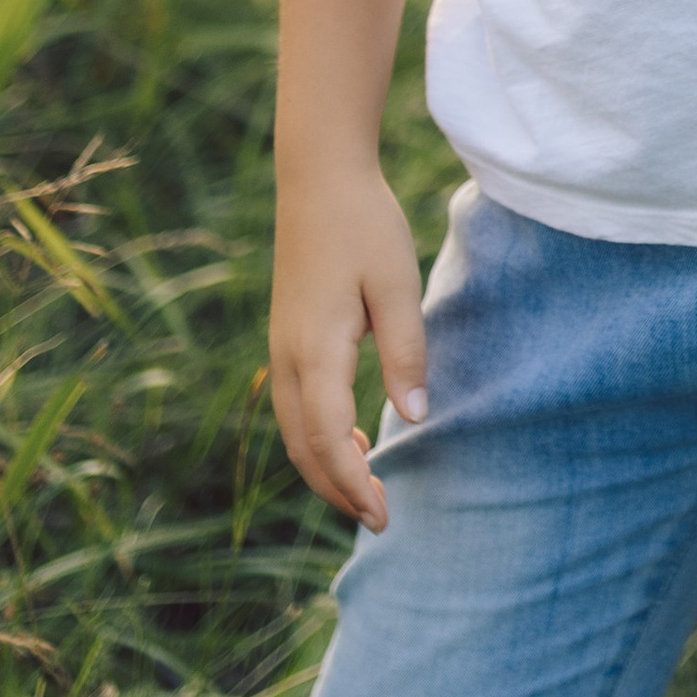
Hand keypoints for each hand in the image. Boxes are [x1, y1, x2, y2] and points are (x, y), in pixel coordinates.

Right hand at [268, 164, 428, 525]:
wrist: (318, 178)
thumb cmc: (365, 226)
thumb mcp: (398, 285)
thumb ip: (406, 353)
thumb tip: (414, 418)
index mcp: (316, 348)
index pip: (326, 437)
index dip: (352, 483)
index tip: (383, 515)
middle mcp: (288, 356)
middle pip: (302, 446)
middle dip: (338, 489)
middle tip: (381, 519)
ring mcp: (282, 348)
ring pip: (293, 430)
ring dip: (326, 467)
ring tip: (367, 492)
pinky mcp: (287, 338)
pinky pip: (295, 407)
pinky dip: (318, 438)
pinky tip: (353, 440)